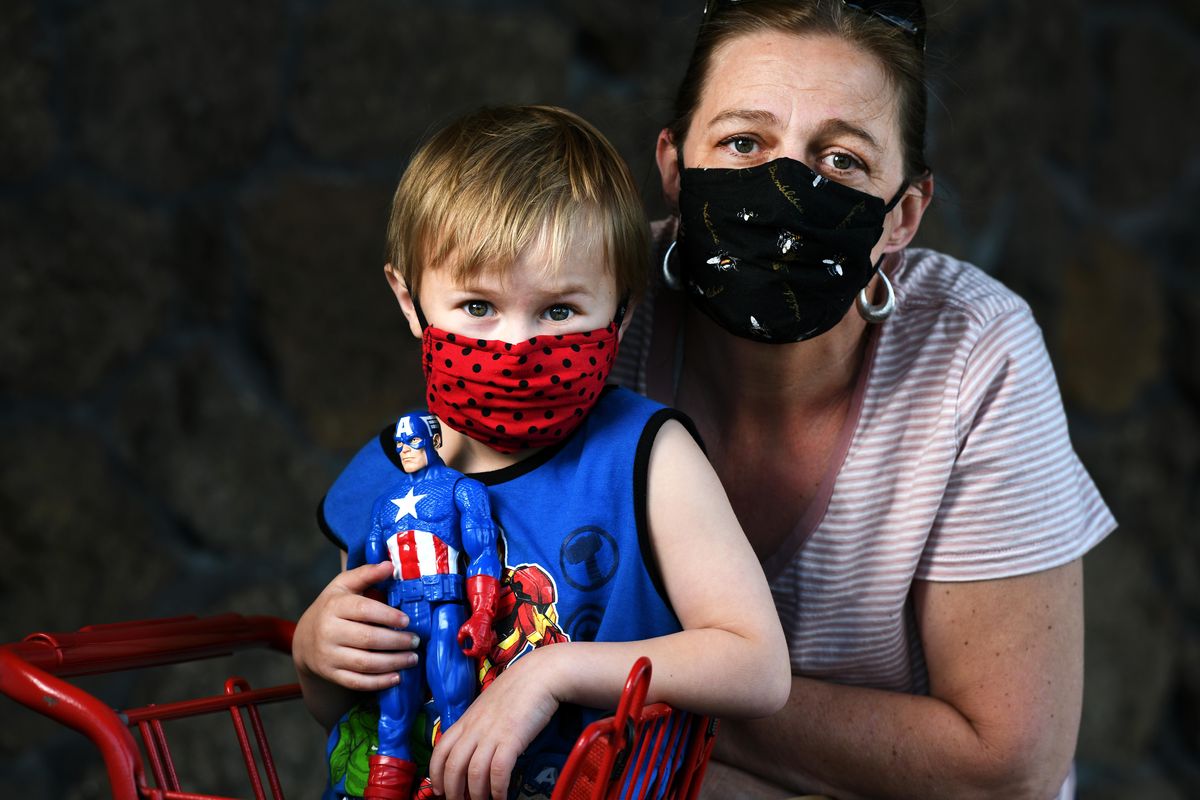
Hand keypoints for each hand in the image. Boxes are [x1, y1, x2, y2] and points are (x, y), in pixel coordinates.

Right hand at [292, 561, 418, 691]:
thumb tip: (390, 565)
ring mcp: (328, 656)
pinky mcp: (331, 674)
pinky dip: (379, 682)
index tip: (407, 620)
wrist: (305, 640)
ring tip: (413, 658)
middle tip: (416, 641)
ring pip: (365, 663)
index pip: (363, 610)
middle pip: (367, 639)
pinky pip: (357, 682)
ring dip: (393, 663)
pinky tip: (397, 677)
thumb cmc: (333, 607)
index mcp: (334, 607)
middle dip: (396, 642)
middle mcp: (328, 632)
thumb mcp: (344, 585)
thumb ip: (366, 574)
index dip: (387, 616)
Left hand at [429, 645, 564, 799]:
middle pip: (453, 766)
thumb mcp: (488, 706)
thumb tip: (473, 747)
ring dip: (476, 794)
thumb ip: (477, 724)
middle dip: (452, 791)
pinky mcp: (512, 738)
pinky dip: (497, 788)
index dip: (436, 774)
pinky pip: (498, 770)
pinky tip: (501, 796)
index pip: (440, 750)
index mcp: (466, 720)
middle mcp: (474, 728)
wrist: (539, 674)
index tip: (438, 790)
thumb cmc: (517, 690)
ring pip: (473, 772)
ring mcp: (492, 733)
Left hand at [456, 611, 495, 659]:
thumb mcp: (464, 629)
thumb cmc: (475, 621)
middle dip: (473, 655)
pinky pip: (488, 649)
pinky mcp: (490, 640)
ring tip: (472, 651)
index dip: (468, 653)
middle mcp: (485, 641)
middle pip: (480, 654)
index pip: (475, 652)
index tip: (464, 650)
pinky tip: (478, 648)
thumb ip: (460, 638)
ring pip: (485, 652)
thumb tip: (460, 644)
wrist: (483, 616)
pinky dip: (483, 651)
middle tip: (467, 652)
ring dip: (479, 654)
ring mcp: (488, 641)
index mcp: (478, 639)